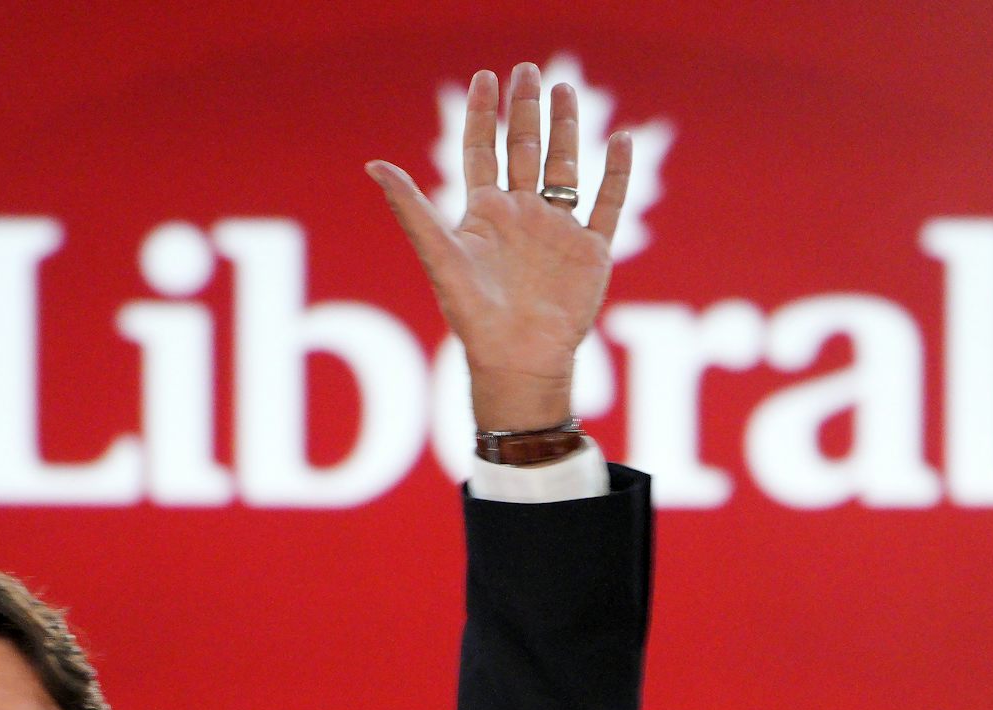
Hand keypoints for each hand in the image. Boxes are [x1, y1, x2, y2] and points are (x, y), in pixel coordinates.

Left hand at [367, 63, 631, 431]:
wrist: (517, 359)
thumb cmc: (472, 314)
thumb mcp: (438, 253)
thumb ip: (411, 207)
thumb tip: (372, 164)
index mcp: (484, 214)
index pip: (482, 150)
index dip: (482, 114)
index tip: (486, 76)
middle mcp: (521, 216)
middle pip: (525, 150)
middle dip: (526, 110)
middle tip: (529, 69)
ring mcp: (557, 231)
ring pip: (565, 168)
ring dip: (567, 129)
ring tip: (566, 89)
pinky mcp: (590, 250)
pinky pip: (606, 203)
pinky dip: (616, 173)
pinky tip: (619, 140)